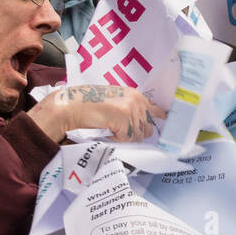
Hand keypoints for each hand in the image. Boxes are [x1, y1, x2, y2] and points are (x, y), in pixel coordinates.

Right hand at [29, 84, 164, 143]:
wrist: (73, 105)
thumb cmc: (90, 105)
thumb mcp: (116, 103)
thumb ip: (131, 110)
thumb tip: (147, 126)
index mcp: (136, 96)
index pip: (156, 110)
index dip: (159, 120)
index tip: (162, 126)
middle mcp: (137, 101)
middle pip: (147, 129)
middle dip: (134, 134)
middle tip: (118, 130)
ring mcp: (131, 109)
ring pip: (137, 136)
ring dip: (123, 137)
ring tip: (110, 128)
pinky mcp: (124, 119)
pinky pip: (127, 138)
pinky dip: (116, 138)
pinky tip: (106, 130)